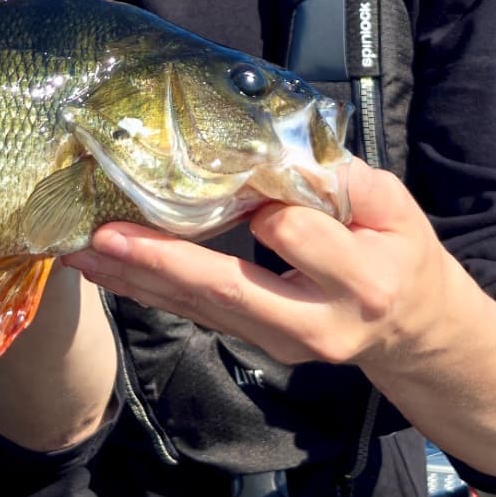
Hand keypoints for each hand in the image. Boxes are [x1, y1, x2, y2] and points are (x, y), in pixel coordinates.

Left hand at [60, 155, 457, 371]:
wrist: (413, 332)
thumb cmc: (401, 254)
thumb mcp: (395, 208)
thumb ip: (344, 180)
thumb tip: (278, 151)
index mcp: (359, 282)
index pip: (292, 234)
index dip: (262, 203)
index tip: (238, 175)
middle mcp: (315, 323)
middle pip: (228, 290)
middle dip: (160, 262)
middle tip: (102, 236)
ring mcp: (280, 343)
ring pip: (200, 309)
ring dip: (137, 279)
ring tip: (82, 251)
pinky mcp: (257, 346)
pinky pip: (197, 314)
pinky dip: (150, 289)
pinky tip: (108, 270)